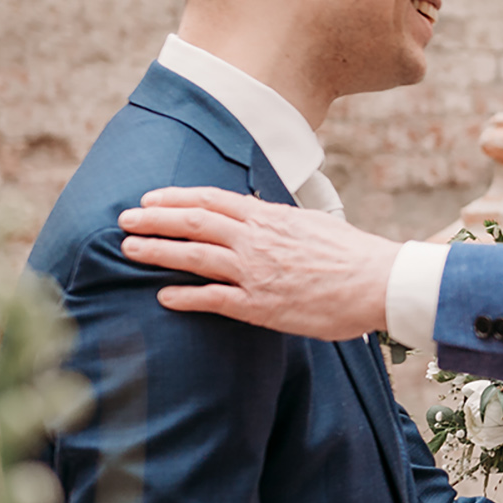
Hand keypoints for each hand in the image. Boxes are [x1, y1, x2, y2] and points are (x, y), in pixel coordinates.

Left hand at [118, 187, 399, 340]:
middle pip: (194, 222)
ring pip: (195, 256)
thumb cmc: (352, 255)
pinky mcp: (261, 305)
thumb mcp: (311, 224)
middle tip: (124, 220)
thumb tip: (256, 214)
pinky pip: (214, 299)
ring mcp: (256, 272)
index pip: (212, 200)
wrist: (378, 282)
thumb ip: (277, 221)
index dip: (176, 197)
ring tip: (129, 250)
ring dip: (158, 251)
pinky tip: (163, 296)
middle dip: (154, 219)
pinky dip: (185, 297)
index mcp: (270, 217)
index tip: (150, 198)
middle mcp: (257, 240)